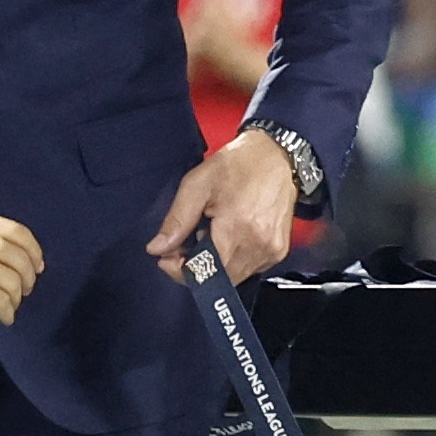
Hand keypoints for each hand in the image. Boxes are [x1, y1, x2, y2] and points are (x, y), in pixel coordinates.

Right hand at [0, 207, 43, 318]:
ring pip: (14, 285)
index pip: (22, 235)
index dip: (35, 253)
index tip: (37, 266)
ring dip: (17, 298)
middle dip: (28, 279)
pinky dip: (7, 313)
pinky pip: (1, 303)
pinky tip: (5, 318)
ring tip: (11, 305)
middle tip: (25, 290)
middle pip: (22, 262)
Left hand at [146, 128, 300, 281]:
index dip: (180, 271)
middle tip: (184, 245)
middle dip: (195, 268)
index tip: (166, 256)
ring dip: (213, 265)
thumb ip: (176, 220)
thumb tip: (156, 249)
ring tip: (207, 235)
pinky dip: (231, 261)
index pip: (204, 272)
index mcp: (237, 230)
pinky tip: (226, 238)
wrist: (277, 156)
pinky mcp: (279, 252)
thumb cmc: (236, 165)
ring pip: (233, 277)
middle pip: (219, 279)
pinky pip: (248, 269)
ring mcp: (272, 252)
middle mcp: (259, 247)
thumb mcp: (197, 185)